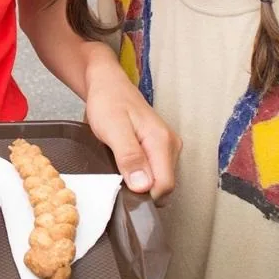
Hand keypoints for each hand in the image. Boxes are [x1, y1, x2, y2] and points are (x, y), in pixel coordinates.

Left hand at [84, 50, 180, 202]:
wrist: (106, 83)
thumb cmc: (108, 101)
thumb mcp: (113, 129)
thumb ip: (130, 157)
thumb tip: (143, 186)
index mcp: (162, 141)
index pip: (164, 186)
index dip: (143, 194)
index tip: (121, 186)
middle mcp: (171, 145)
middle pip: (163, 186)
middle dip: (141, 189)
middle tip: (117, 172)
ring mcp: (167, 147)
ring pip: (158, 181)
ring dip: (139, 181)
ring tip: (119, 164)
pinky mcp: (159, 148)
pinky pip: (154, 172)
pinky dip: (139, 174)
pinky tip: (125, 163)